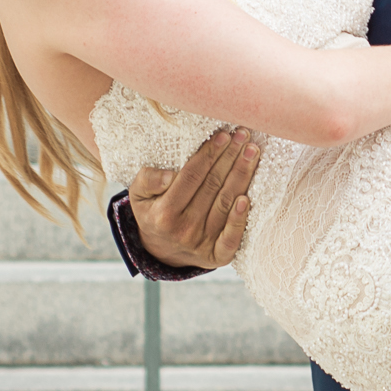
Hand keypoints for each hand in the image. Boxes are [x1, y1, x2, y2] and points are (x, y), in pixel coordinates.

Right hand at [124, 125, 262, 270]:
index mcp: (164, 214)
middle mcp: (184, 229)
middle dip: (230, 158)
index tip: (223, 135)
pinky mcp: (218, 256)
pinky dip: (240, 219)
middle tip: (243, 135)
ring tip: (252, 152)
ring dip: (242, 175)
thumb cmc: (153, 212)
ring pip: (225, 204)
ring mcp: (202, 244)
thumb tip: (169, 176)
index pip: (191, 177)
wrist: (162, 251)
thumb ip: (147, 180)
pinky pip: (232, 238)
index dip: (209, 155)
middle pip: (213, 187)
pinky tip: (247, 198)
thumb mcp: (139, 195)